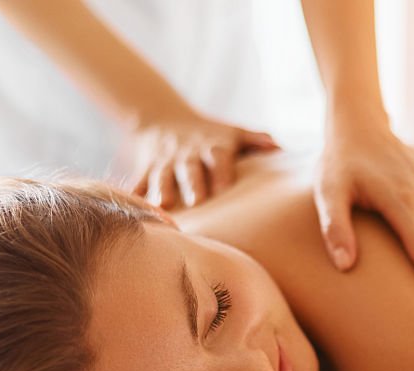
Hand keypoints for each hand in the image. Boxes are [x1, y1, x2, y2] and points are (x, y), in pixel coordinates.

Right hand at [129, 115, 279, 207]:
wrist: (162, 117)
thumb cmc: (209, 134)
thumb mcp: (232, 132)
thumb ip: (255, 140)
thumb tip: (280, 148)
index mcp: (212, 146)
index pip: (218, 156)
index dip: (221, 170)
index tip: (224, 188)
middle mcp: (188, 154)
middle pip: (190, 168)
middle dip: (192, 183)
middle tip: (198, 201)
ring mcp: (165, 162)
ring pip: (162, 175)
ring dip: (162, 190)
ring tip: (164, 206)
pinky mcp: (146, 168)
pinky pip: (139, 182)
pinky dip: (135, 195)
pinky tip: (132, 209)